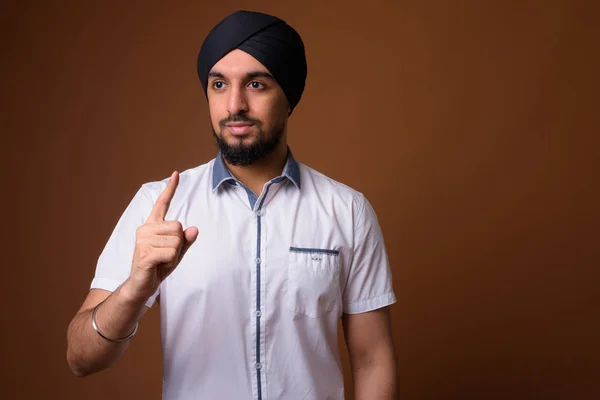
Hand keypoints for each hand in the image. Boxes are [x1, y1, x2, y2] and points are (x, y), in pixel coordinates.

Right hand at [126, 171, 197, 301]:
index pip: (162, 203)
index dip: (170, 189)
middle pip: (179, 227)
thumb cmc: (158, 266)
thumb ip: (186, 241)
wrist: (141, 286)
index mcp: (152, 225)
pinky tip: (159, 265)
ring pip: (177, 241)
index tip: (176, 174)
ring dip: (175, 255)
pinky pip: (172, 253)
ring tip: (162, 261)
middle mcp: (146, 228)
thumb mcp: (176, 252)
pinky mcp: (145, 253)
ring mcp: (143, 240)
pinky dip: (171, 262)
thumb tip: (194, 229)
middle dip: (179, 244)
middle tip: (166, 255)